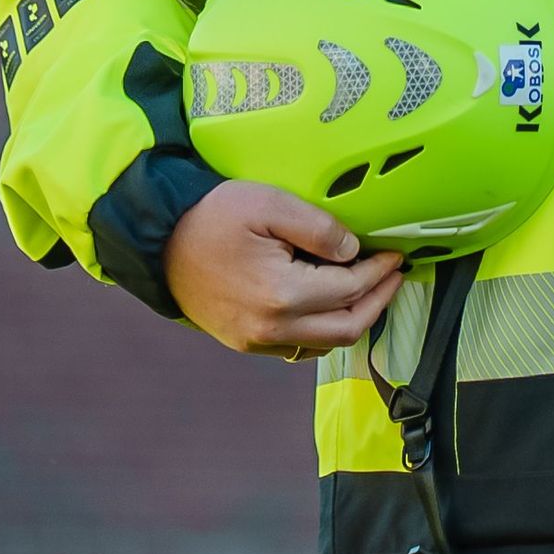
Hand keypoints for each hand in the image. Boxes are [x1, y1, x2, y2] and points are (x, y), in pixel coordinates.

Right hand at [163, 178, 401, 359]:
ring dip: (353, 319)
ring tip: (369, 289)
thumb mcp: (270, 203)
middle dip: (377, 301)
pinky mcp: (245, 342)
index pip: (350, 289)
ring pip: (324, 345)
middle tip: (393, 275)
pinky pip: (298, 349)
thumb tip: (353, 251)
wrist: (159, 239)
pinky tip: (331, 306)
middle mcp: (271, 328)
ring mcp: (255, 341)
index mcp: (281, 294)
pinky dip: (323, 331)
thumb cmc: (211, 215)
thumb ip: (319, 228)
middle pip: (346, 329)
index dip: (379, 272)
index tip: (394, 255)